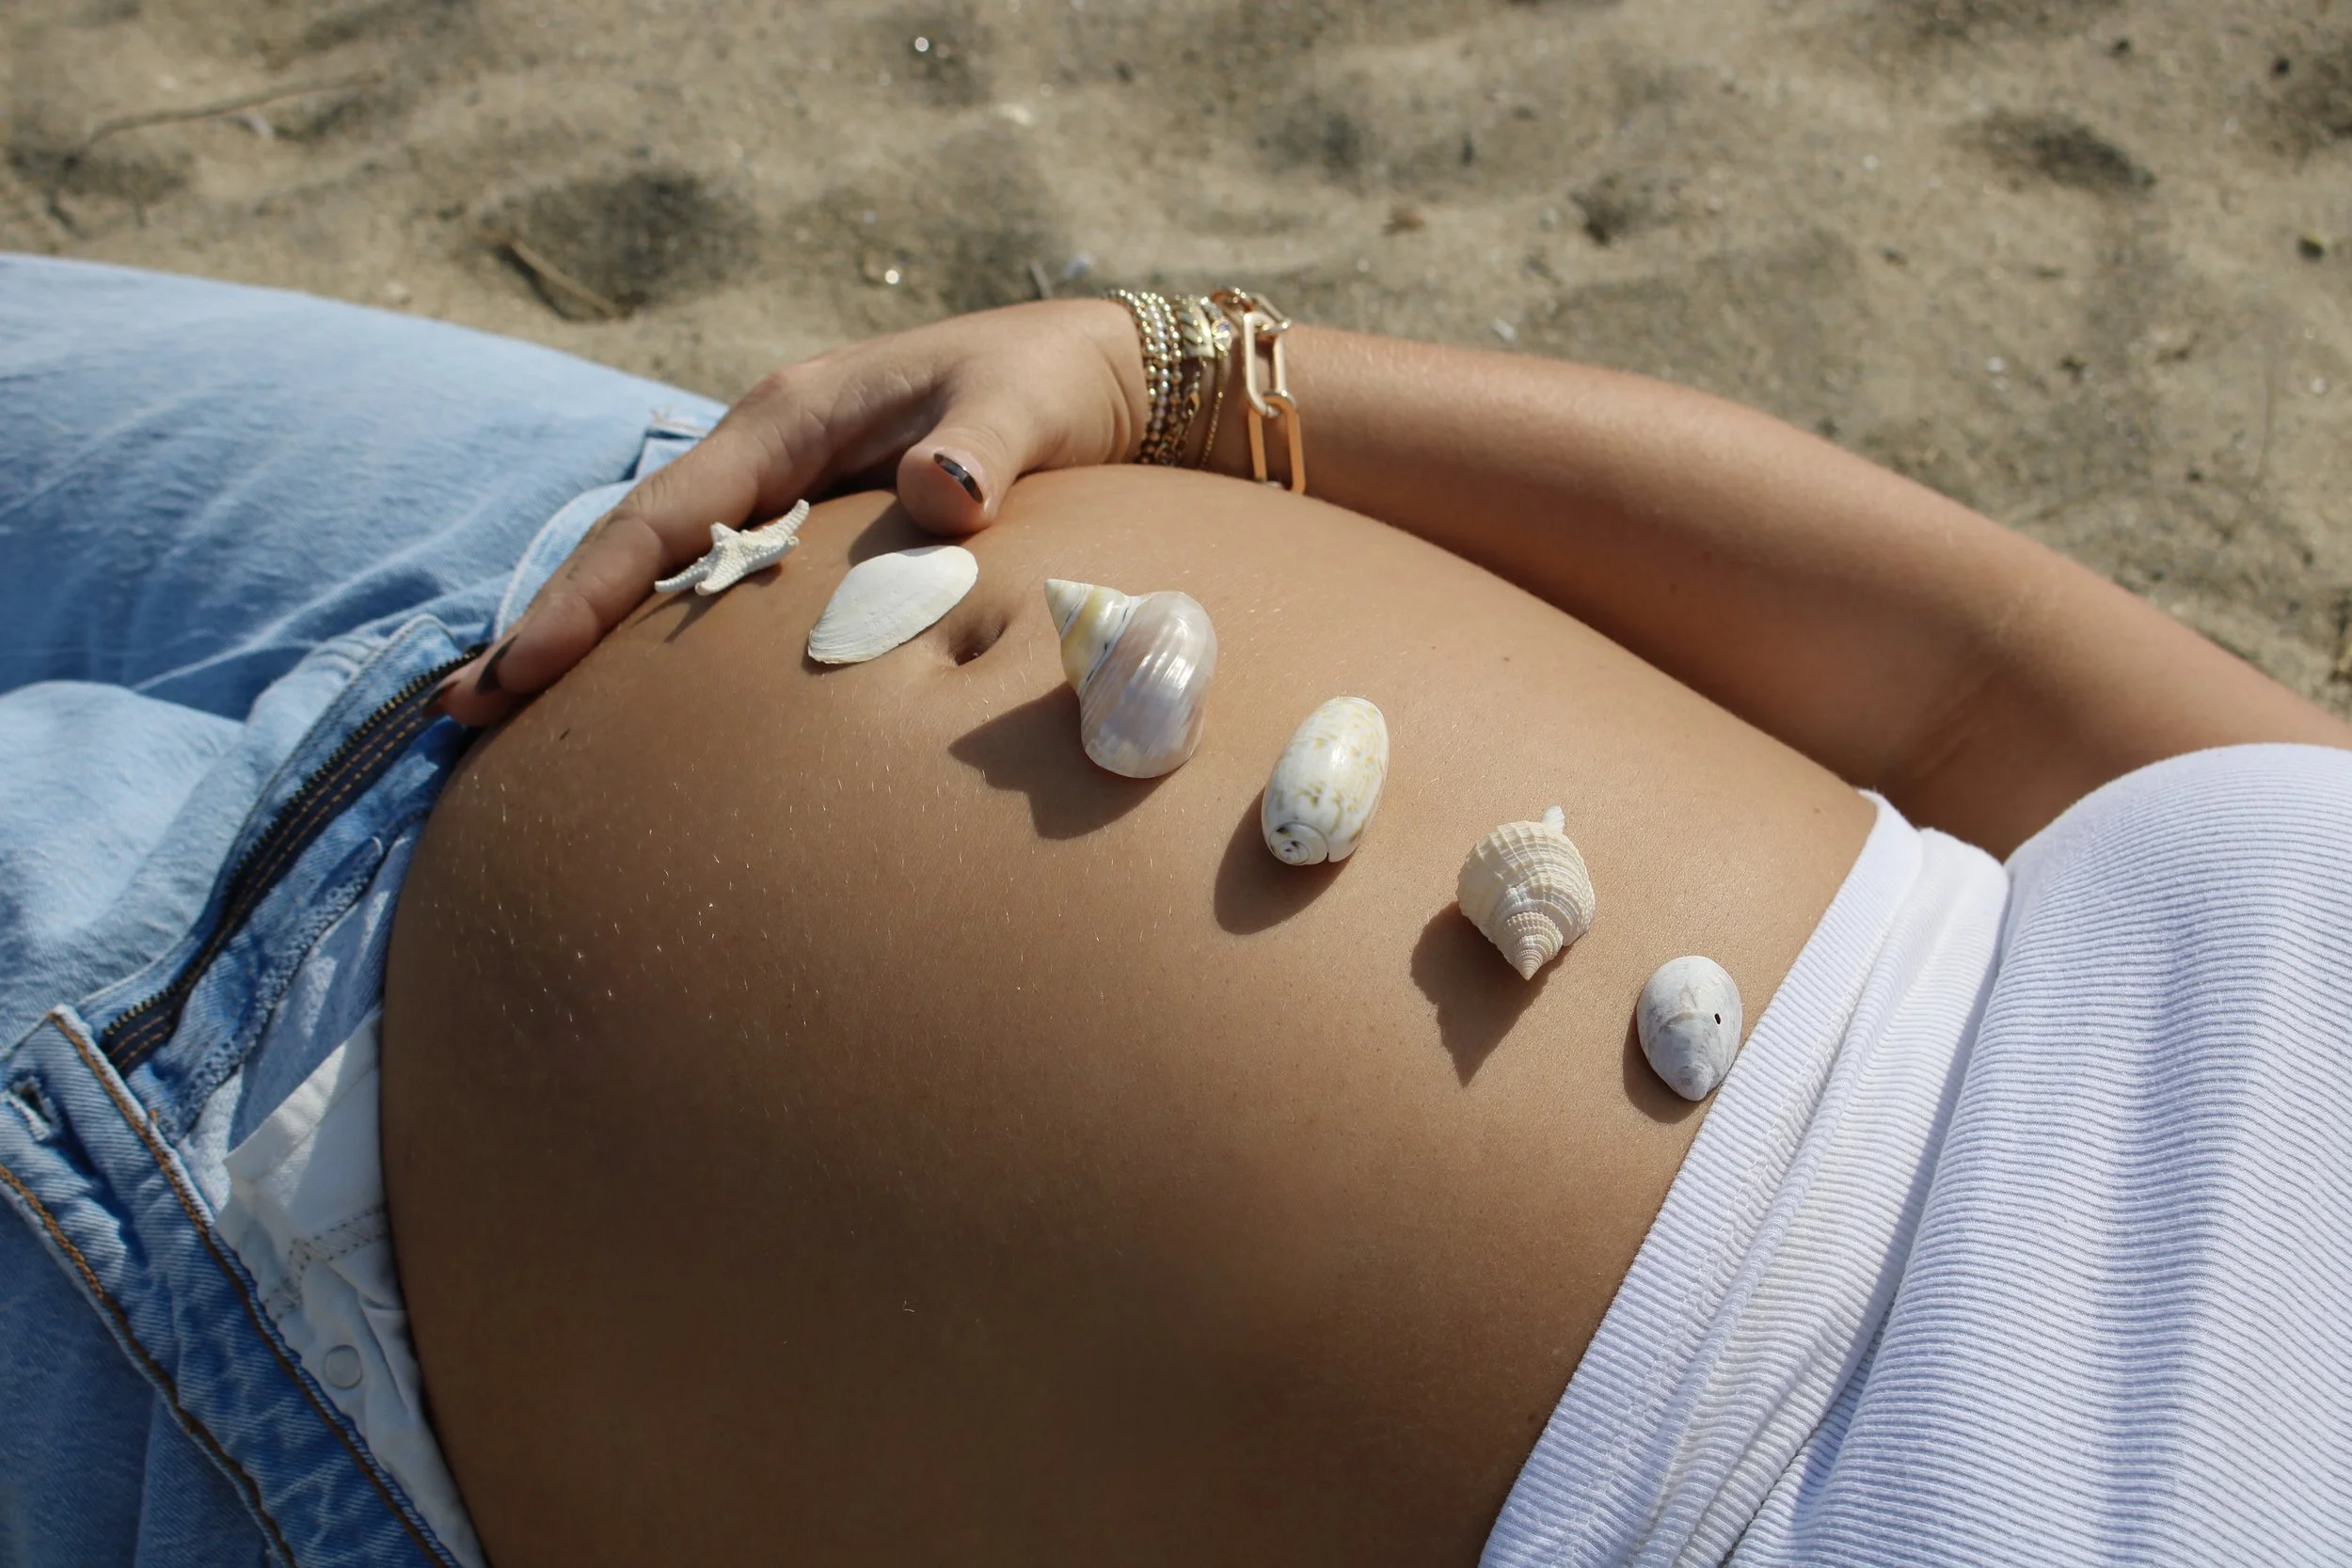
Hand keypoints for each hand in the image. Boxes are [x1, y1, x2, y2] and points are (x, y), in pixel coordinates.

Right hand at [438, 299, 1146, 725]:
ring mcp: (785, 489)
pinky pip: (718, 583)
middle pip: (636, 548)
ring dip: (589, 638)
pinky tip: (622, 700)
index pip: (666, 517)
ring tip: (506, 716)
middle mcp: (768, 450)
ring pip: (666, 568)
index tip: (523, 669)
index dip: (589, 594)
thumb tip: (946, 489)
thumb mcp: (1026, 408)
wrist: (1101, 374)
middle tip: (464, 711)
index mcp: (790, 418)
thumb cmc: (1055, 385)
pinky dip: (658, 635)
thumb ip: (987, 444)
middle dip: (551, 626)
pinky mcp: (815, 526)